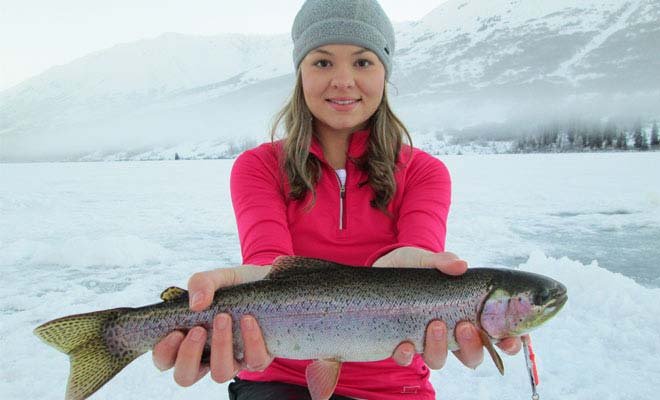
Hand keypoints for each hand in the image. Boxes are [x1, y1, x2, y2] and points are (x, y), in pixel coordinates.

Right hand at [152, 265, 273, 385]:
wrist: (270, 281)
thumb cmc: (237, 284)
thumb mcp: (218, 277)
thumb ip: (202, 283)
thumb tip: (196, 304)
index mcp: (188, 338)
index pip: (165, 359)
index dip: (164, 352)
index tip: (174, 332)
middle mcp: (207, 355)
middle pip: (185, 376)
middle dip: (188, 355)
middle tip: (198, 329)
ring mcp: (232, 360)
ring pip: (220, 373)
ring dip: (220, 346)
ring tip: (224, 318)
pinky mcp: (257, 358)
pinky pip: (253, 361)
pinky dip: (250, 340)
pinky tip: (248, 319)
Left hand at [374, 247, 521, 368]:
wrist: (378, 269)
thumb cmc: (409, 266)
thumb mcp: (424, 258)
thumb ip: (441, 262)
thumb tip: (460, 265)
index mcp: (463, 312)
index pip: (494, 335)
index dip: (508, 343)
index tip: (510, 340)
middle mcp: (448, 332)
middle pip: (471, 355)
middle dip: (473, 346)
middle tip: (464, 326)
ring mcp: (424, 339)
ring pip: (440, 360)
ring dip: (441, 348)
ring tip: (436, 324)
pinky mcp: (400, 343)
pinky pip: (407, 359)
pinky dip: (407, 355)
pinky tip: (405, 344)